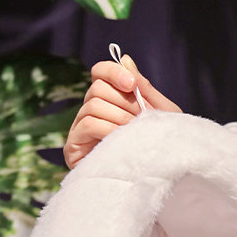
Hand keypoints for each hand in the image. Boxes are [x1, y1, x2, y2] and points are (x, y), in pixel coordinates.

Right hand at [64, 55, 180, 168]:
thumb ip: (143, 88)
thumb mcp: (160, 112)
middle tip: (140, 119)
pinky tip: (120, 139)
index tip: (132, 85)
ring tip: (134, 133)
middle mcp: (92, 109)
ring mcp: (81, 128)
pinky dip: (108, 129)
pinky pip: (87, 124)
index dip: (113, 72)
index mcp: (111, 98)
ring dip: (119, 118)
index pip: (99, 72)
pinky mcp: (75, 146)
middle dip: (124, 102)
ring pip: (93, 105)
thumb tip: (125, 59)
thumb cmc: (162, 145)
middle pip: (97, 88)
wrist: (160, 177)